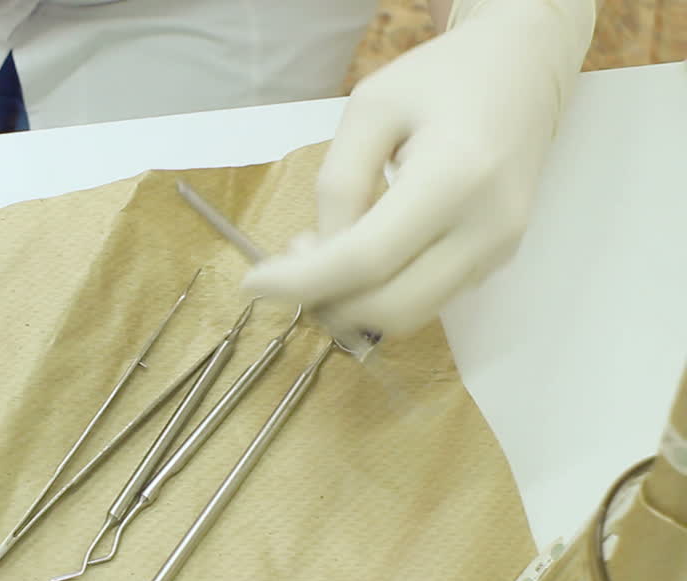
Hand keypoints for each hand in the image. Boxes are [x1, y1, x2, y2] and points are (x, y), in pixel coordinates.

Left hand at [242, 0, 595, 336]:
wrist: (523, 69)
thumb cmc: (442, 79)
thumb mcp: (370, 109)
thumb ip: (339, 184)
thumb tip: (318, 255)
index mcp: (455, 176)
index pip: (365, 259)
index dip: (303, 282)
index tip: (253, 283)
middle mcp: (488, 225)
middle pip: (390, 308)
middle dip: (326, 303)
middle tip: (290, 265)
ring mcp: (499, 248)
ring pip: (409, 316)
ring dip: (353, 303)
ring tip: (323, 253)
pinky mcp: (497, 259)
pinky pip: (428, 298)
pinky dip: (382, 292)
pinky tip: (363, 250)